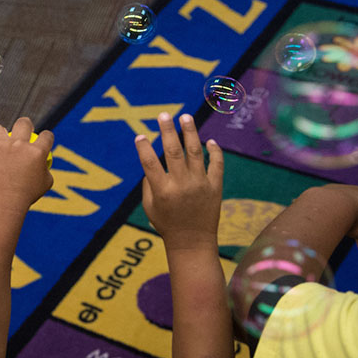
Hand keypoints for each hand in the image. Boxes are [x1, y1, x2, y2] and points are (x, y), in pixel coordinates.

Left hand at [0, 117, 53, 216]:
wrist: (4, 203)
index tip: (44, 140)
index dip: (47, 137)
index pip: (46, 136)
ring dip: (1, 133)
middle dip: (26, 124)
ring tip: (1, 140)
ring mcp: (2, 146)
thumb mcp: (45, 183)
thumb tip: (44, 159)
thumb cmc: (27, 195)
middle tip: (24, 130)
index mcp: (37, 151)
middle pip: (24, 123)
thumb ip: (45, 167)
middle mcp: (20, 145)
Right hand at [135, 113, 223, 251]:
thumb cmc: (166, 223)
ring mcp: (200, 185)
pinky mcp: (215, 187)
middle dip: (167, 130)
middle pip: (173, 152)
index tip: (140, 136)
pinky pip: (217, 165)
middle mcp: (181, 185)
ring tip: (185, 117)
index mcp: (162, 191)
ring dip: (190, 132)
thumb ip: (149, 182)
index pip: (149, 163)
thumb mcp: (149, 205)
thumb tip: (151, 157)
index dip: (143, 148)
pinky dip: (215, 151)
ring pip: (195, 152)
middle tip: (164, 115)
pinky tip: (210, 141)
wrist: (193, 242)